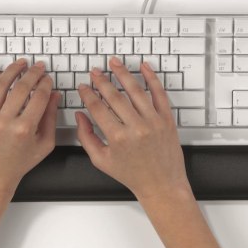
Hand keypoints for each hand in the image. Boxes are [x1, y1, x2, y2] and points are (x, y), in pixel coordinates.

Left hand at [0, 60, 59, 196]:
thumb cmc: (19, 163)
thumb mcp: (44, 144)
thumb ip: (51, 118)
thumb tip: (54, 96)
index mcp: (25, 129)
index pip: (39, 97)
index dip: (45, 84)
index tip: (48, 79)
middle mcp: (4, 122)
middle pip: (21, 88)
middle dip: (32, 73)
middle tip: (38, 67)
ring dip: (11, 71)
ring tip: (20, 63)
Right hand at [75, 57, 190, 200]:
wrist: (161, 184)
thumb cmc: (132, 174)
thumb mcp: (102, 160)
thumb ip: (86, 137)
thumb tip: (80, 116)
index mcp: (117, 138)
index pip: (97, 107)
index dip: (87, 94)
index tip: (83, 86)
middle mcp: (136, 127)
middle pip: (114, 95)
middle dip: (101, 80)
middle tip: (95, 71)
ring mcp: (153, 122)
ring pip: (136, 90)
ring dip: (123, 73)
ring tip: (114, 63)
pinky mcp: (167, 120)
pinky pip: (159, 93)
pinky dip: (152, 78)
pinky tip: (144, 67)